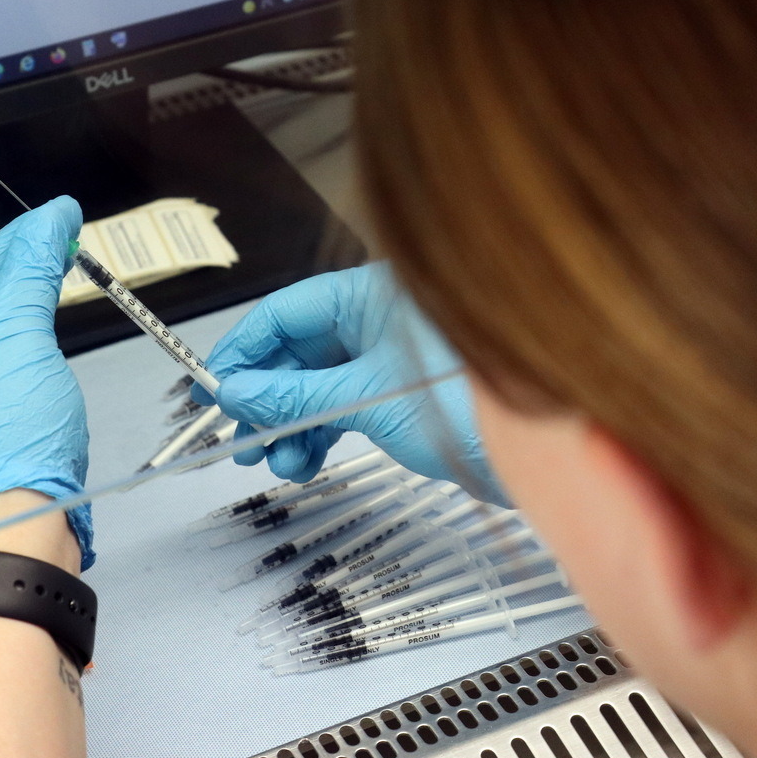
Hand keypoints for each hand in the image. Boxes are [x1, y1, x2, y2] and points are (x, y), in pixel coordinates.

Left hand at [0, 160, 93, 566]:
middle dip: (3, 247)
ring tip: (59, 245)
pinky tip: (47, 288)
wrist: (21, 518)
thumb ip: (34, 267)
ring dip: (17, 280)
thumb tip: (52, 222)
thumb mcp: (19, 334)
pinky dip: (16, 316)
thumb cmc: (0, 441)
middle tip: (49, 215)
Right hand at [194, 263, 504, 502]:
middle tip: (242, 437)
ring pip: (313, 386)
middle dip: (263, 398)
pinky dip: (317, 435)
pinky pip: (337, 409)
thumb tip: (239, 392)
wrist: (541, 451)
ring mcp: (383, 361)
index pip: (284, 311)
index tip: (216, 387)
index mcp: (369, 297)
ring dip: (287, 424)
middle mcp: (374, 322)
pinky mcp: (394, 398)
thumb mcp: (367, 398)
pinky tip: (304, 461)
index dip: (244, 350)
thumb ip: (297, 395)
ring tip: (276, 459)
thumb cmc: (472, 405)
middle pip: (294, 353)